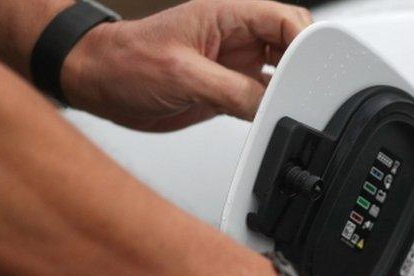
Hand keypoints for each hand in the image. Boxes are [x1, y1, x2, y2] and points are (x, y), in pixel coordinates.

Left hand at [60, 0, 311, 130]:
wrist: (95, 82)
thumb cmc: (124, 62)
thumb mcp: (183, 75)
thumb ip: (232, 91)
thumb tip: (270, 107)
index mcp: (226, 16)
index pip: (284, 19)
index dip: (306, 40)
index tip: (318, 66)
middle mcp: (235, 38)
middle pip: (291, 45)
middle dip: (307, 65)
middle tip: (312, 90)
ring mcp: (233, 64)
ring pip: (281, 73)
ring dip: (292, 90)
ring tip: (298, 107)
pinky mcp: (228, 91)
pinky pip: (263, 99)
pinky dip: (274, 110)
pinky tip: (278, 121)